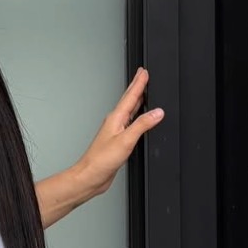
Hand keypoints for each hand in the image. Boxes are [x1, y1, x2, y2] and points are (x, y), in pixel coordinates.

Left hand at [73, 68, 164, 197]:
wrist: (90, 176)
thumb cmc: (101, 160)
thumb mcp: (125, 141)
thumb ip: (142, 125)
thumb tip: (157, 112)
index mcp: (116, 118)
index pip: (130, 96)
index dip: (138, 83)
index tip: (144, 72)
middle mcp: (115, 122)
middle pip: (129, 100)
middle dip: (137, 86)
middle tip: (142, 74)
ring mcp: (116, 131)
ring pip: (129, 111)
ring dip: (136, 100)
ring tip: (142, 90)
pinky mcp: (118, 141)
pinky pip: (130, 123)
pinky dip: (137, 117)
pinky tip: (139, 118)